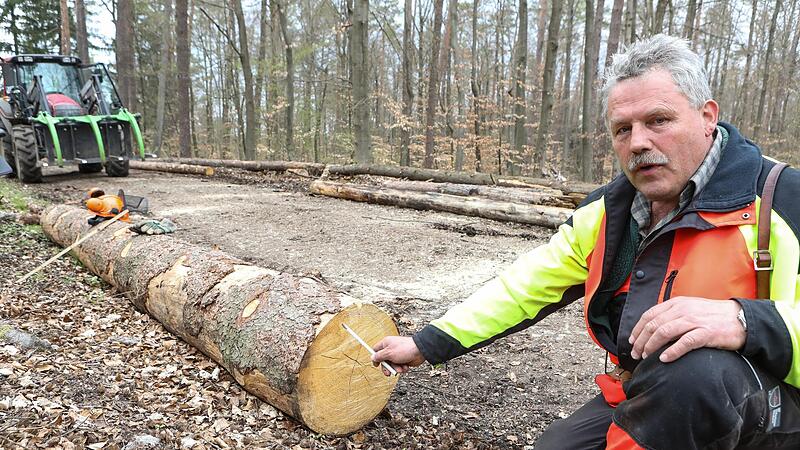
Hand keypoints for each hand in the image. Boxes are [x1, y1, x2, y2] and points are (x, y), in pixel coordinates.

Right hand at [371, 336, 425, 375]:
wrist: (419, 351)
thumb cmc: (404, 349)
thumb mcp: (388, 353)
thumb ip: (379, 356)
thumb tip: (372, 357)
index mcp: (386, 344)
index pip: (376, 350)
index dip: (375, 358)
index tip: (376, 365)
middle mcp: (391, 349)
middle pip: (384, 360)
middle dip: (387, 367)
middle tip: (388, 373)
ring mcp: (398, 354)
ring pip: (392, 365)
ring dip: (396, 368)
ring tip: (401, 368)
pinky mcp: (404, 359)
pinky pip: (400, 366)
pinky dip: (402, 368)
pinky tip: (406, 366)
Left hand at [629, 297, 745, 362]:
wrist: (741, 319)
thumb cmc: (714, 316)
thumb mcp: (690, 309)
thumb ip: (673, 315)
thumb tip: (654, 328)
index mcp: (677, 303)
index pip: (650, 315)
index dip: (638, 329)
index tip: (632, 341)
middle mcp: (683, 310)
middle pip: (653, 325)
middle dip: (641, 341)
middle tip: (636, 354)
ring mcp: (694, 321)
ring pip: (664, 332)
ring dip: (651, 346)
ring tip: (646, 357)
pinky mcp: (706, 333)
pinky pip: (684, 342)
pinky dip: (672, 351)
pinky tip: (664, 359)